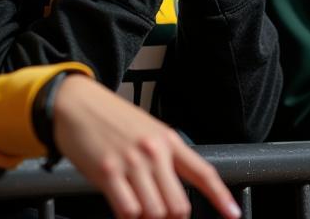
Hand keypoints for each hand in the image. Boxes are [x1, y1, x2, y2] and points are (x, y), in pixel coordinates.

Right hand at [54, 75, 239, 218]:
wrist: (76, 102)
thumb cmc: (109, 118)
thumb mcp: (145, 130)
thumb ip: (162, 158)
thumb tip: (172, 191)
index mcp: (167, 140)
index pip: (202, 172)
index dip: (221, 196)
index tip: (233, 214)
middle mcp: (153, 151)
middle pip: (178, 206)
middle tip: (158, 215)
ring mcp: (131, 162)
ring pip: (155, 213)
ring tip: (137, 209)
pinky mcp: (108, 172)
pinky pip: (127, 211)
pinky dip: (128, 218)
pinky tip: (122, 208)